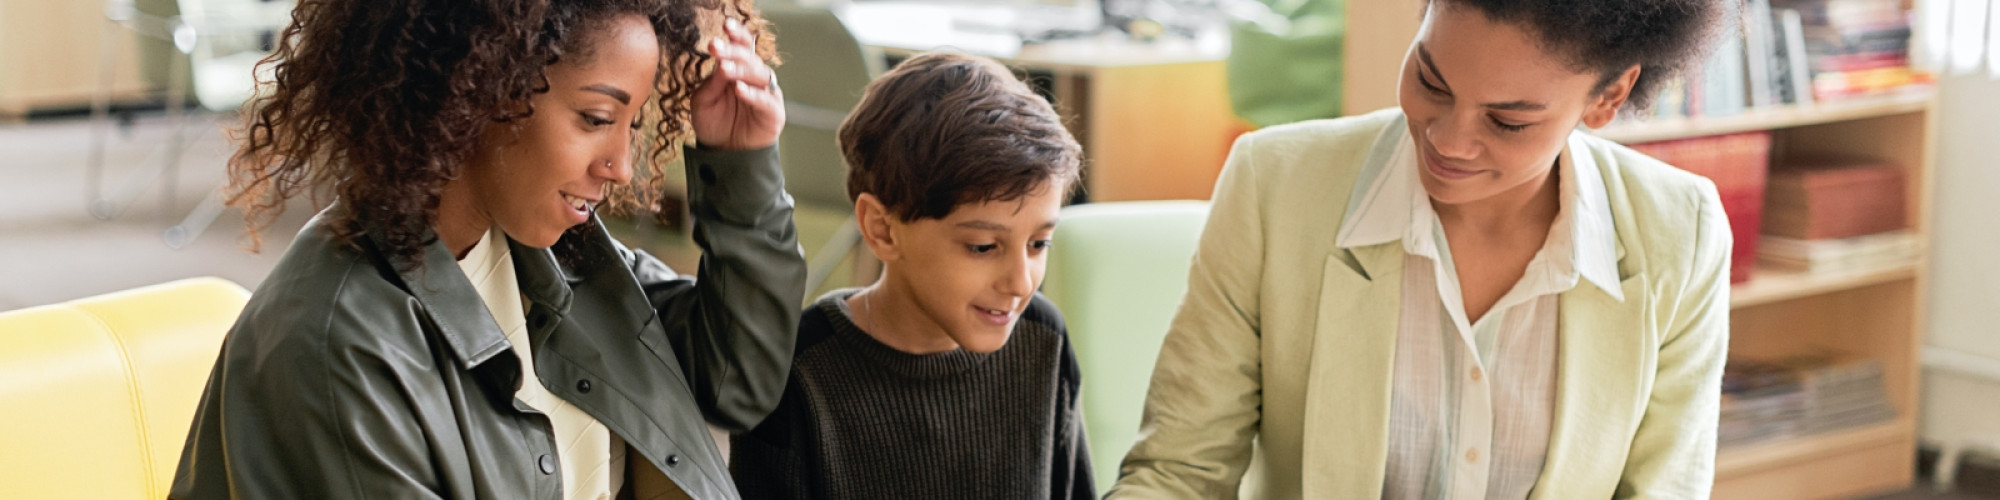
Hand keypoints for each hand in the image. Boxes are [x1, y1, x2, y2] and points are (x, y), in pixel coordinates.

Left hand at [690, 18, 783, 150]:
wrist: (725, 154)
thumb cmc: (714, 123)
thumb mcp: (703, 101)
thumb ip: (711, 83)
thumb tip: (720, 62)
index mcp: (739, 70)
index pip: (741, 47)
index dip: (736, 35)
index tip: (725, 25)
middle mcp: (755, 78)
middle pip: (750, 58)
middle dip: (733, 51)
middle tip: (716, 47)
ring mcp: (767, 94)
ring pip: (759, 75)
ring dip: (741, 70)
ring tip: (724, 69)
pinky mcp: (774, 113)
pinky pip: (765, 100)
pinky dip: (753, 94)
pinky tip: (739, 89)